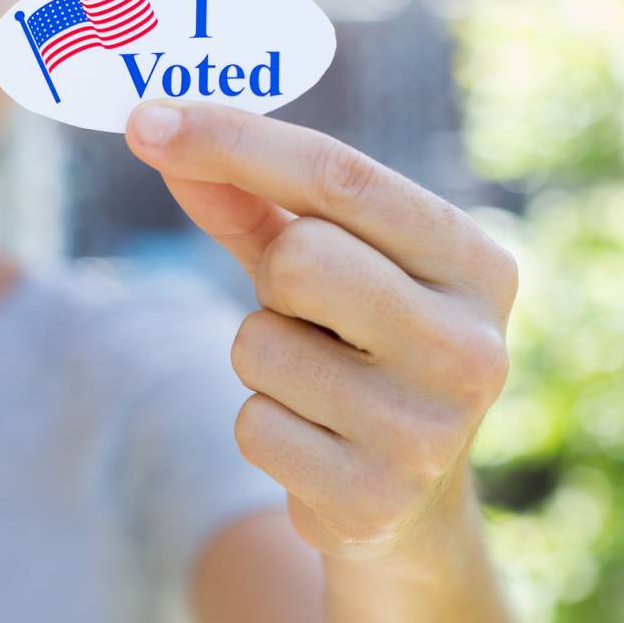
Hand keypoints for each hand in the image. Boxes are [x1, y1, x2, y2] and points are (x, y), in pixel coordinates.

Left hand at [124, 99, 518, 567]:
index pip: (342, 175)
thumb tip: (162, 135)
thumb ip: (252, 203)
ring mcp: (429, 432)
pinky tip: (314, 441)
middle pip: (300, 257)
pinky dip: (262, 423)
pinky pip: (253, 425)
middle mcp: (473, 347)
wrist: (410, 503)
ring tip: (316, 384)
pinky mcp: (374, 500)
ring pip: (259, 346)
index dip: (235, 140)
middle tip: (301, 307)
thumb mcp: (326, 265)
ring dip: (261, 359)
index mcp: (477, 265)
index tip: (146, 119)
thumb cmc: (359, 347)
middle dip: (271, 276)